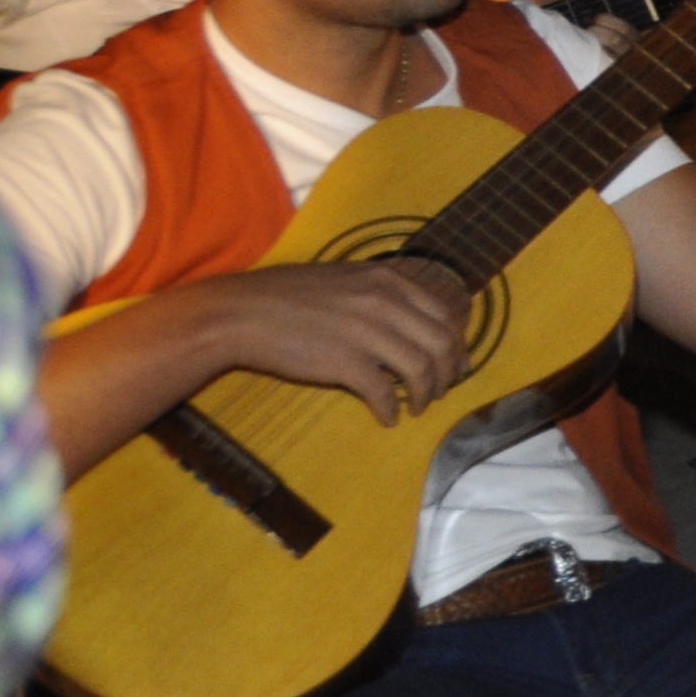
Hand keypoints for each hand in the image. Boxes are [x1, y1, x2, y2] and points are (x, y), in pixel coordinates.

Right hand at [220, 257, 470, 427]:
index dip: (457, 345)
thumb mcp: (344, 278)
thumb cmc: (285, 296)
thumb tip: (409, 320)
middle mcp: (384, 302)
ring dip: (426, 394)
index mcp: (388, 280)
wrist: (239, 313)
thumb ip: (380, 293)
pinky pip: (384, 392)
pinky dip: (391, 410)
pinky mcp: (344, 362)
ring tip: (417, 406)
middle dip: (449, 373)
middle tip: (441, 391)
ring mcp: (365, 331)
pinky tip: (387, 418)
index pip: (444, 315)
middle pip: (442, 343)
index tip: (456, 364)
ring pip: (422, 369)